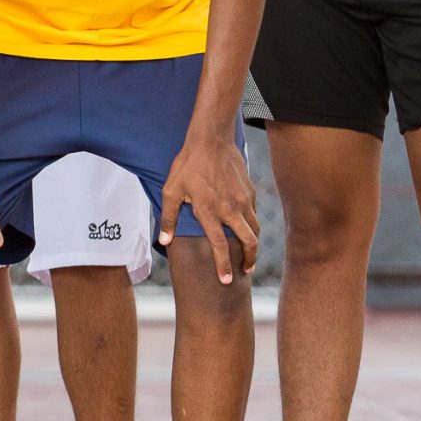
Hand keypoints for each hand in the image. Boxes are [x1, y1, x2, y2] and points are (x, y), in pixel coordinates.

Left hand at [161, 131, 257, 286]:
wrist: (211, 140)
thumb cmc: (188, 165)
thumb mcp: (171, 190)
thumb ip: (168, 217)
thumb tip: (164, 240)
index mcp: (210, 211)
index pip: (220, 246)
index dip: (223, 266)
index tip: (227, 280)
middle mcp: (231, 209)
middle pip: (248, 242)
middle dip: (249, 260)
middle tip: (245, 270)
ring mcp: (244, 200)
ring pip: (256, 229)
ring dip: (254, 244)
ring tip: (249, 254)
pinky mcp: (250, 191)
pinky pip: (255, 213)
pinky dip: (253, 224)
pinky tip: (246, 227)